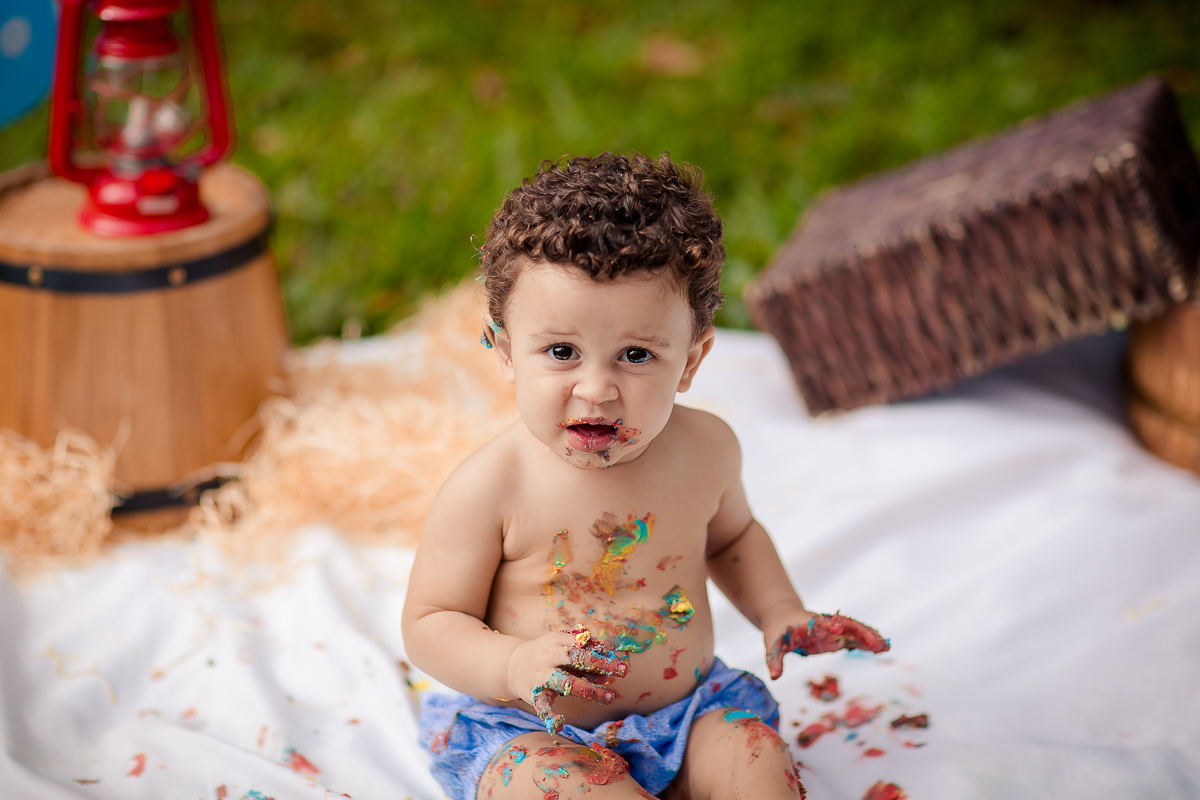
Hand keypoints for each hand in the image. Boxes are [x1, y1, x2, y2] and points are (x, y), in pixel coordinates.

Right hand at [507, 628, 627, 734]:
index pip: (582, 645)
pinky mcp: (534, 695)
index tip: (618, 660)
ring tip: (609, 697)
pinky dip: (551, 718)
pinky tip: (561, 725)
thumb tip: (608, 652)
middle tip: (623, 671)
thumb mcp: (559, 641)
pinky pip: (543, 708)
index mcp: (555, 641)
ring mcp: (540, 677)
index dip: (601, 652)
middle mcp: (548, 657)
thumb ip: (581, 644)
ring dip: (590, 690)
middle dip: (601, 665)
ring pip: (567, 684)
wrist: (511, 665)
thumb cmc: (545, 652)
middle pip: (577, 659)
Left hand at [764, 612, 888, 679]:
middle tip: (877, 643)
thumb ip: (774, 659)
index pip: (820, 622)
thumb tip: (774, 677)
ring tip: (886, 647)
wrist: (783, 618)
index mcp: (808, 623)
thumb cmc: (777, 630)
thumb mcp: (772, 643)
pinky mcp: (836, 638)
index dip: (828, 625)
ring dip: (869, 637)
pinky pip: (854, 640)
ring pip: (854, 631)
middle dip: (861, 632)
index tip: (837, 629)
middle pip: (845, 625)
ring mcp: (832, 631)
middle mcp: (824, 625)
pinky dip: (867, 644)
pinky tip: (881, 649)